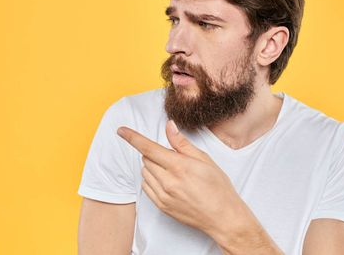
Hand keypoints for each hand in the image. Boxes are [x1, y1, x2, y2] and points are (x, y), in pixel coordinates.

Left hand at [116, 120, 245, 234]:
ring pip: (145, 172)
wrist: (222, 217)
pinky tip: (167, 181)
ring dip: (153, 166)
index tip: (121, 130)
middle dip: (155, 153)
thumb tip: (169, 126)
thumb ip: (182, 143)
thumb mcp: (204, 159)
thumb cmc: (218, 187)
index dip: (132, 137)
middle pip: (146, 159)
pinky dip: (152, 179)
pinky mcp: (161, 206)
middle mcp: (168, 182)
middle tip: (174, 158)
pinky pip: (146, 187)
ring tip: (173, 171)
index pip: (149, 148)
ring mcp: (163, 196)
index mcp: (179, 167)